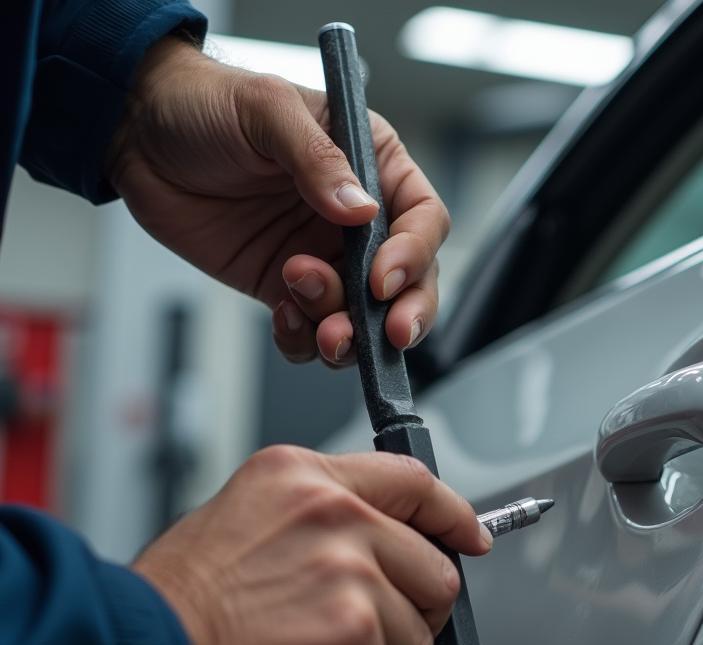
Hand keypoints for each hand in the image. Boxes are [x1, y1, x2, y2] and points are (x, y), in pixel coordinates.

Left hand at [108, 37, 448, 365]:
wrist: (138, 135)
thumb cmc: (206, 105)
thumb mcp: (266, 109)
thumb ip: (316, 158)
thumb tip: (360, 211)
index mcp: (373, 166)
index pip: (422, 219)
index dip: (414, 255)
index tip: (382, 281)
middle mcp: (357, 221)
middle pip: (409, 282)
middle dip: (401, 315)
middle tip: (387, 335)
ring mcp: (325, 259)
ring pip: (363, 319)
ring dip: (347, 334)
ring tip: (312, 319)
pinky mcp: (286, 288)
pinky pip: (311, 332)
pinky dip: (303, 339)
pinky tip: (280, 315)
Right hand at [133, 447, 491, 644]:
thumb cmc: (170, 619)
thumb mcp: (240, 530)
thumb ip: (317, 533)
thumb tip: (382, 560)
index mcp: (301, 480)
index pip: (411, 483)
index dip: (453, 517)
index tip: (472, 539)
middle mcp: (331, 514)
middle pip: (435, 571)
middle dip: (410, 622)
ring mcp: (346, 571)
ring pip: (416, 639)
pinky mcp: (351, 633)